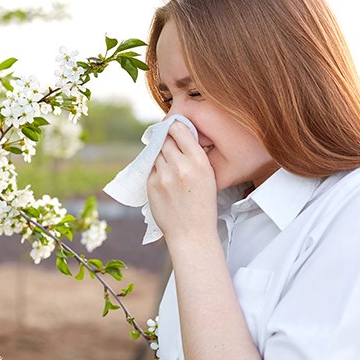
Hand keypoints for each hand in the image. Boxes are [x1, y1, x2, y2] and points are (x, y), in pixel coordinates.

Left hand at [147, 121, 217, 242]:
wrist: (191, 233)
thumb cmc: (202, 205)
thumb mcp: (208, 176)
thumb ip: (194, 156)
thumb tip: (178, 135)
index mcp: (199, 161)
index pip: (179, 130)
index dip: (174, 126)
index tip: (172, 126)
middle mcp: (181, 166)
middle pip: (165, 139)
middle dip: (166, 140)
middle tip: (169, 145)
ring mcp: (164, 175)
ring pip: (156, 153)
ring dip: (160, 155)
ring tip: (169, 166)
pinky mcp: (152, 184)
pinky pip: (151, 168)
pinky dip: (156, 170)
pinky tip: (165, 180)